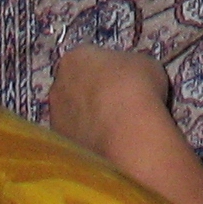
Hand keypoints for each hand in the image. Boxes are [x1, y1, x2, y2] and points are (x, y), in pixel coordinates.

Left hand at [48, 46, 173, 162]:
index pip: (86, 59)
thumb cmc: (137, 88)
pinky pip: (77, 137)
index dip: (105, 70)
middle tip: (117, 103)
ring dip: (89, 119)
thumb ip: (131, 69)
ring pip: (73, 114)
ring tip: (116, 128)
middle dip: (92, 94)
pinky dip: (90, 140)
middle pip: (75, 86)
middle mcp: (58, 85)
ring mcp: (56, 117)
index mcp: (75, 58)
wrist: (128, 133)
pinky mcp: (63, 145)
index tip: (121, 80)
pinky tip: (110, 144)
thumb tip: (131, 80)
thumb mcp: (146, 66)